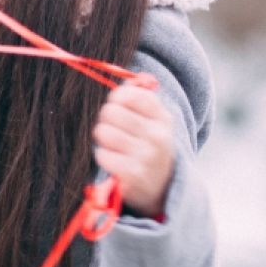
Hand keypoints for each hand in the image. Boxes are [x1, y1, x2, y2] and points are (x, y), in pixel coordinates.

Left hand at [92, 78, 174, 218]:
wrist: (164, 188)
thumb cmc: (152, 147)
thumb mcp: (156, 121)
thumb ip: (141, 96)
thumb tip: (126, 78)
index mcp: (163, 119)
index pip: (129, 94)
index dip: (117, 98)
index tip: (119, 107)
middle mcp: (157, 136)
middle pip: (111, 111)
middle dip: (106, 118)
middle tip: (112, 127)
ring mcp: (145, 157)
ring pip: (103, 132)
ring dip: (103, 137)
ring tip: (113, 144)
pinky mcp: (131, 175)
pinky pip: (102, 154)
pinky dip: (104, 157)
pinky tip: (115, 161)